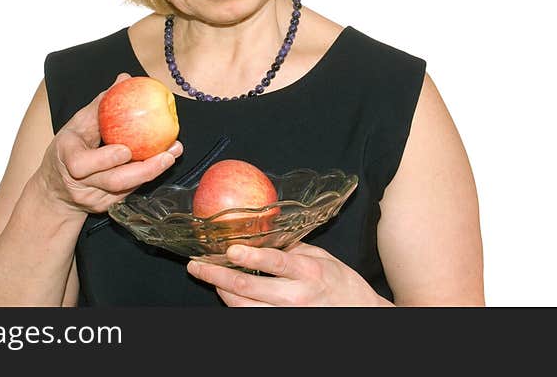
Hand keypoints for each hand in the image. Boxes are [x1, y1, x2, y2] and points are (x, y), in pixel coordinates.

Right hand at [36, 72, 182, 216]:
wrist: (55, 189)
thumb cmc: (70, 147)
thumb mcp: (78, 124)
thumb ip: (101, 104)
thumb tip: (124, 79)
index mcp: (67, 158)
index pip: (82, 164)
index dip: (105, 159)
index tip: (126, 149)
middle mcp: (79, 183)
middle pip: (113, 182)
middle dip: (145, 169)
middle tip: (169, 152)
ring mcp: (92, 199)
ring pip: (125, 190)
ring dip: (152, 172)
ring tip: (172, 155)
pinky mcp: (105, 208)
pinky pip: (129, 192)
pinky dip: (146, 176)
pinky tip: (163, 162)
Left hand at [186, 242, 392, 306]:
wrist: (358, 313)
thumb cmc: (340, 282)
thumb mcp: (320, 256)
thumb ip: (291, 247)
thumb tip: (263, 230)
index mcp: (308, 271)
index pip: (275, 262)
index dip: (250, 256)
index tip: (229, 249)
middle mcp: (296, 296)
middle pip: (248, 287)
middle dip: (217, 275)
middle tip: (197, 265)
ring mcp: (288, 316)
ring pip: (244, 307)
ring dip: (221, 292)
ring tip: (207, 277)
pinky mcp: (283, 326)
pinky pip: (251, 318)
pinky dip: (235, 306)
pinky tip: (226, 294)